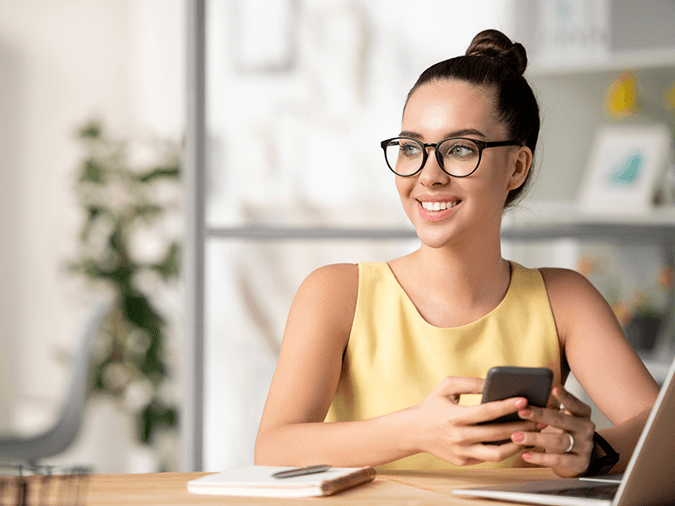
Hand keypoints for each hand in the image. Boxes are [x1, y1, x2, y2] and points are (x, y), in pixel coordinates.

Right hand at [411, 376, 536, 465]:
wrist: (414, 431)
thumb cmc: (432, 405)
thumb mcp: (445, 387)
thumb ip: (469, 382)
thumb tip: (491, 382)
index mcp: (454, 417)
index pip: (486, 412)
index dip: (506, 406)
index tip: (523, 400)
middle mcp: (458, 437)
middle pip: (497, 433)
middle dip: (520, 425)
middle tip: (537, 417)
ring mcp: (462, 452)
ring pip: (497, 453)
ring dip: (517, 443)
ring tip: (531, 433)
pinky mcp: (464, 461)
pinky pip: (490, 457)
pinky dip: (505, 450)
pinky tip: (516, 440)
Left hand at [510, 385, 594, 476]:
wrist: (576, 458)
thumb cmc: (563, 432)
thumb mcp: (560, 417)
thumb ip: (550, 407)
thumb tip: (526, 396)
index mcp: (582, 413)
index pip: (574, 404)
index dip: (565, 396)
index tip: (553, 388)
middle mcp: (586, 428)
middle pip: (562, 421)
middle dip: (540, 415)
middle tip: (521, 412)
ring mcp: (585, 446)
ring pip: (559, 441)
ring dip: (535, 438)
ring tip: (516, 436)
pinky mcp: (580, 463)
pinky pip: (558, 460)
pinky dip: (540, 457)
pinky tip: (525, 454)